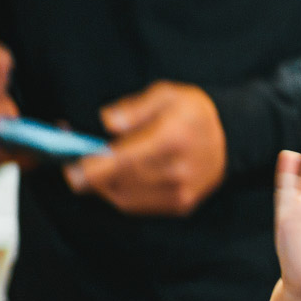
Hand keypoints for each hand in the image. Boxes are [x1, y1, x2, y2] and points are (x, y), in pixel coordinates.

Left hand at [65, 81, 225, 215]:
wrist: (230, 140)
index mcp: (173, 138)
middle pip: (121, 181)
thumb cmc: (194, 114)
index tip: (70, 169)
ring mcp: (180, 192)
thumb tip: (108, 122)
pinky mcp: (180, 205)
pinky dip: (119, 194)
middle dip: (91, 175)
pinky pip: (138, 206)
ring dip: (102, 187)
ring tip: (94, 170)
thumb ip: (135, 108)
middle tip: (72, 165)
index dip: (94, 168)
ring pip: (125, 198)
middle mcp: (178, 170)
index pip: (126, 159)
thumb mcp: (167, 94)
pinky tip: (115, 179)